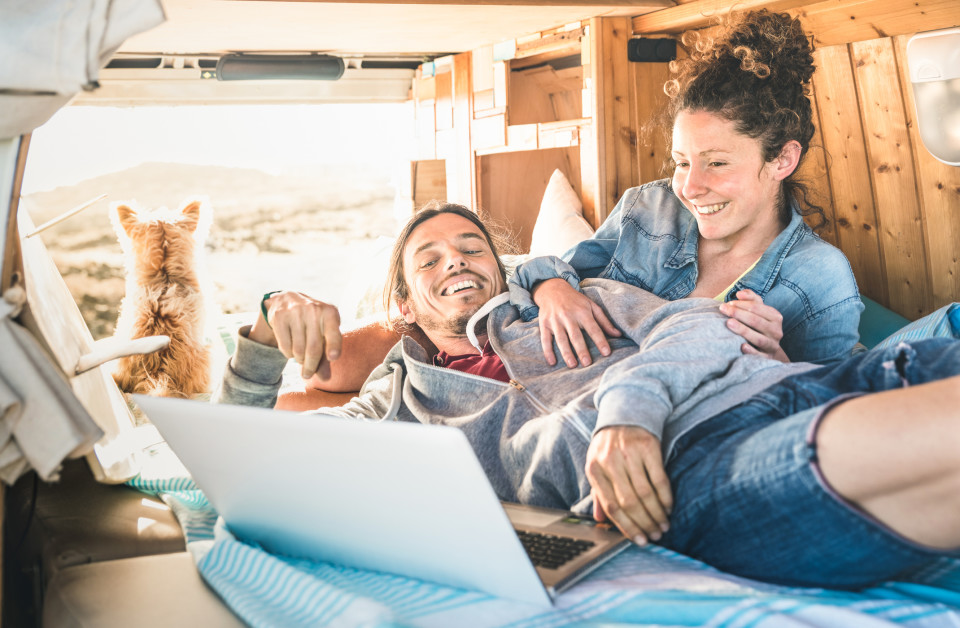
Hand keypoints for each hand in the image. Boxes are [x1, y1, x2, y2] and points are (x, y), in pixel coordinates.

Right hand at [250, 291, 342, 379]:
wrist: (288, 300)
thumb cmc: (313, 322)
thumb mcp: (324, 333)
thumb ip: (326, 355)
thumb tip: (325, 379)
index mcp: (330, 312)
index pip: (333, 334)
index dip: (333, 346)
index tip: (333, 357)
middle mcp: (313, 309)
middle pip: (313, 348)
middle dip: (311, 366)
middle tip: (308, 374)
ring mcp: (295, 311)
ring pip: (298, 350)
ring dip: (299, 360)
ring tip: (301, 357)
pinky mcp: (279, 317)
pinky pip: (285, 346)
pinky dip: (289, 354)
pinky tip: (291, 349)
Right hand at [532, 278, 620, 367]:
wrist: (552, 288)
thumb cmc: (575, 300)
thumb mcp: (591, 306)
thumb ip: (604, 321)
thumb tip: (618, 334)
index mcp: (582, 312)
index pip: (593, 328)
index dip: (600, 341)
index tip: (606, 353)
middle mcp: (568, 316)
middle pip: (576, 335)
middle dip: (581, 350)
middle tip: (587, 363)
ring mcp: (555, 320)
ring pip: (561, 339)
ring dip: (566, 352)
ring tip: (572, 365)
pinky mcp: (544, 324)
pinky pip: (545, 339)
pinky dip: (547, 351)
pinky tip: (552, 362)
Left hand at [586, 425, 671, 544]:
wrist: (625, 415)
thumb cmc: (610, 448)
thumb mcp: (597, 466)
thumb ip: (598, 493)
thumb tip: (599, 520)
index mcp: (594, 469)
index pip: (610, 505)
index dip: (626, 526)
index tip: (640, 540)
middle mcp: (610, 462)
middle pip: (629, 502)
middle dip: (644, 523)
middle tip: (656, 536)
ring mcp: (629, 454)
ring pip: (645, 493)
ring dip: (657, 514)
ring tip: (664, 526)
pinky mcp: (648, 447)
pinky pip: (659, 478)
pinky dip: (665, 496)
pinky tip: (669, 507)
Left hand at [719, 289, 788, 361]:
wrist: (768, 349)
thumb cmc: (759, 325)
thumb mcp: (758, 310)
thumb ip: (750, 298)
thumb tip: (739, 294)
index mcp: (775, 317)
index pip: (757, 307)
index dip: (742, 304)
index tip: (728, 303)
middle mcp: (776, 331)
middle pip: (756, 321)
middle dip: (738, 313)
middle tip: (723, 309)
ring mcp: (772, 345)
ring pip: (758, 338)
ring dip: (743, 330)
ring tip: (729, 323)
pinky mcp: (767, 358)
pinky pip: (759, 355)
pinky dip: (751, 351)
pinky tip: (741, 346)